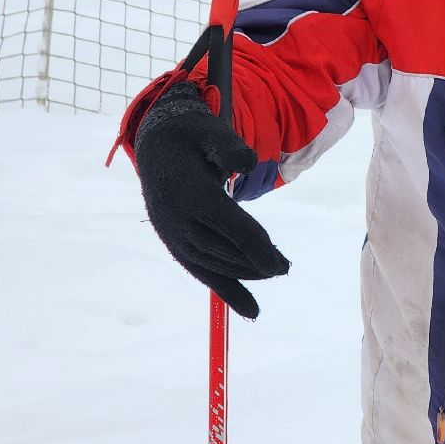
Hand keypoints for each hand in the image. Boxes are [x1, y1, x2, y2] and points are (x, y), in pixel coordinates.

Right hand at [135, 81, 288, 316]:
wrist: (158, 148)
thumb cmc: (194, 138)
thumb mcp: (211, 132)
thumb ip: (229, 147)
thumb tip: (248, 163)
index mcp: (189, 195)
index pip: (229, 227)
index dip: (256, 247)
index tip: (281, 265)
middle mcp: (178, 221)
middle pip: (225, 251)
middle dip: (258, 261)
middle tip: (286, 266)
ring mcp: (175, 237)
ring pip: (216, 265)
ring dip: (247, 274)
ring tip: (276, 272)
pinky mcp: (177, 246)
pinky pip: (203, 273)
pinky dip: (228, 292)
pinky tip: (253, 311)